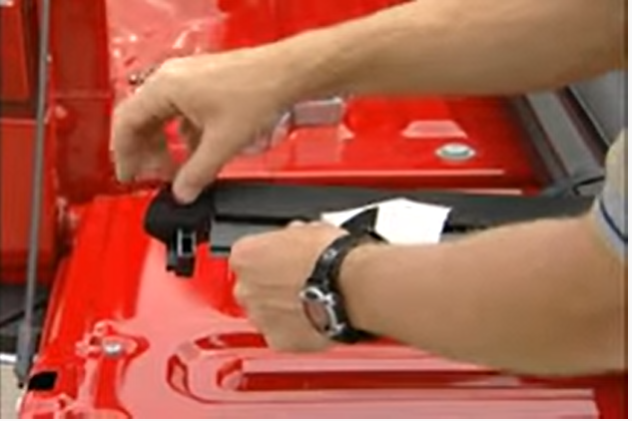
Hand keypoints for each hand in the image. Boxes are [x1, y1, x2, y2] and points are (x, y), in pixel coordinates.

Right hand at [111, 47, 296, 202]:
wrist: (286, 74)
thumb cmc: (257, 92)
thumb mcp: (223, 143)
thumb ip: (198, 173)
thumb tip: (183, 192)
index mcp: (165, 88)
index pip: (127, 123)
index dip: (124, 155)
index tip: (128, 176)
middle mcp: (171, 79)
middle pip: (142, 120)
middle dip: (146, 152)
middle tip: (151, 177)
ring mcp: (188, 79)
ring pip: (163, 117)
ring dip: (166, 145)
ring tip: (176, 170)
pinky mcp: (204, 83)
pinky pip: (182, 112)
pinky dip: (184, 135)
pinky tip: (198, 153)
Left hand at [230, 221, 346, 351]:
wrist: (351, 287)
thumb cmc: (331, 257)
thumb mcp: (308, 229)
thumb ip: (290, 237)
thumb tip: (296, 238)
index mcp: (246, 255)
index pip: (248, 256)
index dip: (269, 257)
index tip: (284, 260)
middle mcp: (246, 288)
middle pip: (253, 287)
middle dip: (273, 286)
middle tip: (300, 281)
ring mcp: (260, 317)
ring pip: (266, 313)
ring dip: (283, 309)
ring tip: (312, 301)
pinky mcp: (278, 341)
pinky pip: (283, 335)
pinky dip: (296, 330)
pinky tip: (316, 318)